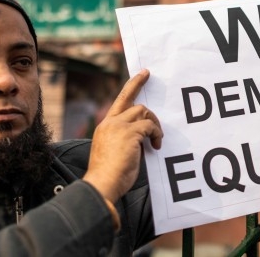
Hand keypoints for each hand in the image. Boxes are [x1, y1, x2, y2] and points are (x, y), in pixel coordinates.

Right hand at [83, 69, 162, 202]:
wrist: (102, 184)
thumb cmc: (109, 175)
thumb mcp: (114, 152)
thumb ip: (125, 140)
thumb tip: (143, 140)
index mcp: (105, 127)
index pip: (119, 101)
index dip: (131, 86)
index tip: (142, 75)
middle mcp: (111, 122)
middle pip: (131, 99)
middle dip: (139, 86)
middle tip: (148, 76)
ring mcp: (119, 126)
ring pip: (143, 111)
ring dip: (154, 124)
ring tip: (156, 140)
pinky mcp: (130, 133)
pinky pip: (150, 126)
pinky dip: (157, 134)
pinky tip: (156, 146)